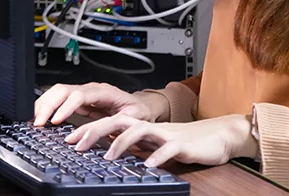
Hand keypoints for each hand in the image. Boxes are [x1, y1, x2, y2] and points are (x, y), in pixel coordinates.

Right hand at [33, 83, 169, 125]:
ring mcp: (83, 94)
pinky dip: (46, 108)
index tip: (55, 120)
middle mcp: (91, 89)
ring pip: (57, 92)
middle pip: (63, 90)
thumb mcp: (131, 119)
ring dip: (43, 105)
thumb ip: (112, 124)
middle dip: (48, 104)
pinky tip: (39, 118)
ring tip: (33, 120)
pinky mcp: (77, 102)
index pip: (80, 94)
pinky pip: (57, 100)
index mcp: (104, 91)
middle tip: (38, 122)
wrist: (140, 107)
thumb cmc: (138, 112)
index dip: (66, 107)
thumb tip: (89, 135)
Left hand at [65, 114, 258, 167]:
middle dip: (95, 131)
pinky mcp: (182, 145)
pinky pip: (167, 150)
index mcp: (143, 126)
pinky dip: (156, 157)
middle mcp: (151, 127)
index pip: (111, 122)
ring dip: (121, 143)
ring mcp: (166, 134)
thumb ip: (136, 145)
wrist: (219, 135)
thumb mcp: (156, 143)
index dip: (90, 128)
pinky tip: (147, 166)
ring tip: (107, 156)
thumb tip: (110, 150)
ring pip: (139, 131)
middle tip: (76, 144)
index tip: (70, 138)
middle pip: (118, 121)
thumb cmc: (187, 142)